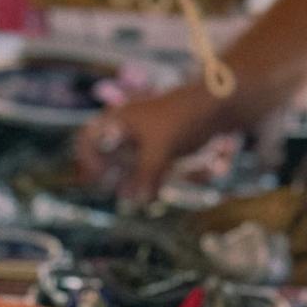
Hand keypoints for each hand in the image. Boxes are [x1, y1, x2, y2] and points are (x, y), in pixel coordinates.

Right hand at [75, 87, 217, 205]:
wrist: (218, 105)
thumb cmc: (183, 118)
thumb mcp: (160, 148)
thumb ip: (147, 174)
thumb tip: (139, 201)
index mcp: (120, 119)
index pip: (88, 139)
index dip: (88, 159)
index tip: (101, 177)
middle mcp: (128, 128)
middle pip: (107, 156)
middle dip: (111, 176)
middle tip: (119, 192)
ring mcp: (145, 137)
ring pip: (128, 164)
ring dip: (129, 181)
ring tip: (134, 198)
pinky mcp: (162, 145)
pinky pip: (146, 166)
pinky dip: (146, 179)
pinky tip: (151, 192)